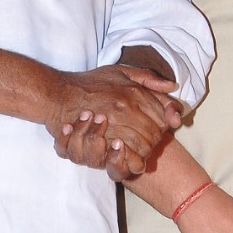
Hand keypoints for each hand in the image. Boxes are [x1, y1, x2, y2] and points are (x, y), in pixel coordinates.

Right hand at [48, 66, 182, 176]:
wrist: (59, 95)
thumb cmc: (89, 83)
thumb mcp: (120, 71)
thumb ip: (148, 78)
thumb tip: (172, 85)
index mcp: (134, 93)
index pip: (163, 115)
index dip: (164, 123)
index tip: (155, 124)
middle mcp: (126, 109)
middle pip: (156, 134)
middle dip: (154, 139)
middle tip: (144, 138)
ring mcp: (114, 126)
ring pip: (144, 148)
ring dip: (143, 151)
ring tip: (134, 146)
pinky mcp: (102, 143)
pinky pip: (127, 160)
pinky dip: (131, 161)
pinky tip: (126, 155)